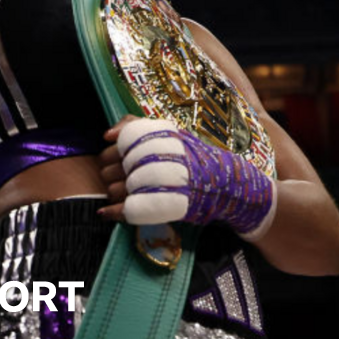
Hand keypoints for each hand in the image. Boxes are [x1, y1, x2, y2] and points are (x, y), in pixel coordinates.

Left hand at [97, 117, 276, 240]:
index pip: (122, 142)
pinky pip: (127, 211)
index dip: (115, 151)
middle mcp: (163, 157)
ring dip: (114, 193)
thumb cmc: (197, 160)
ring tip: (125, 193)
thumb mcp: (174, 134)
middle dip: (111, 172)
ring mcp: (163, 184)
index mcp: (164, 138)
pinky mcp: (164, 206)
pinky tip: (108, 212)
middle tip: (122, 176)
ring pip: (117, 189)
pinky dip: (114, 213)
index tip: (122, 157)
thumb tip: (107, 133)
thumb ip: (139, 126)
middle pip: (114, 166)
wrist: (230, 186)